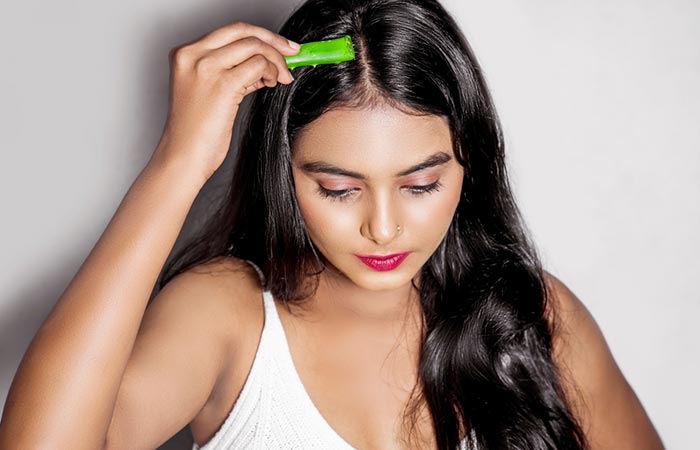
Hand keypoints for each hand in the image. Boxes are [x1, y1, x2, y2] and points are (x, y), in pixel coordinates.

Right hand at [154, 21, 298, 181]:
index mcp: (185, 54)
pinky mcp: (222, 84)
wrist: (184, 156)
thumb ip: (231, 72)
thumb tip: (261, 63)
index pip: (229, 31)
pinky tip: (271, 83)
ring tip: (279, 78)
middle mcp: (192, 55)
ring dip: (275, 61)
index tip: (278, 45)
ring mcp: (206, 68)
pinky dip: (271, 72)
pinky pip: (258, 65)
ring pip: (254, 46)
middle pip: (242, 31)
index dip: (259, 36)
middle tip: (292, 52)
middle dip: (273, 40)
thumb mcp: (209, 92)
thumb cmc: (195, 131)